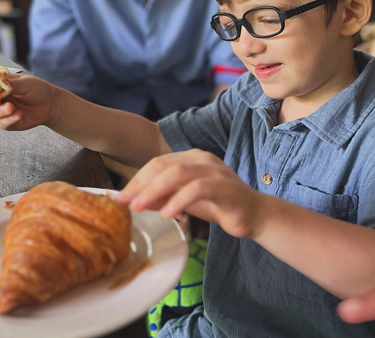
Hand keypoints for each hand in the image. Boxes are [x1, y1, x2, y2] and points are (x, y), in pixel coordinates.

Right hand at [0, 71, 55, 130]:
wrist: (51, 104)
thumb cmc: (38, 90)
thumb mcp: (26, 83)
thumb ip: (11, 83)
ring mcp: (0, 110)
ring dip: (0, 110)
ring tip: (12, 108)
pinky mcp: (7, 122)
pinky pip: (2, 123)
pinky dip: (9, 119)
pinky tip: (19, 114)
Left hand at [117, 149, 263, 238]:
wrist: (255, 215)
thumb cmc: (219, 206)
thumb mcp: (184, 201)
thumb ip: (163, 198)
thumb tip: (135, 200)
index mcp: (190, 158)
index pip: (157, 163)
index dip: (136, 180)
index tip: (119, 198)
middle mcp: (201, 159)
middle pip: (163, 165)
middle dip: (141, 184)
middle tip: (125, 203)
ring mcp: (214, 170)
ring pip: (178, 172)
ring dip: (155, 190)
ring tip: (140, 207)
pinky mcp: (225, 186)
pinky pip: (198, 189)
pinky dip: (179, 200)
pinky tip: (168, 215)